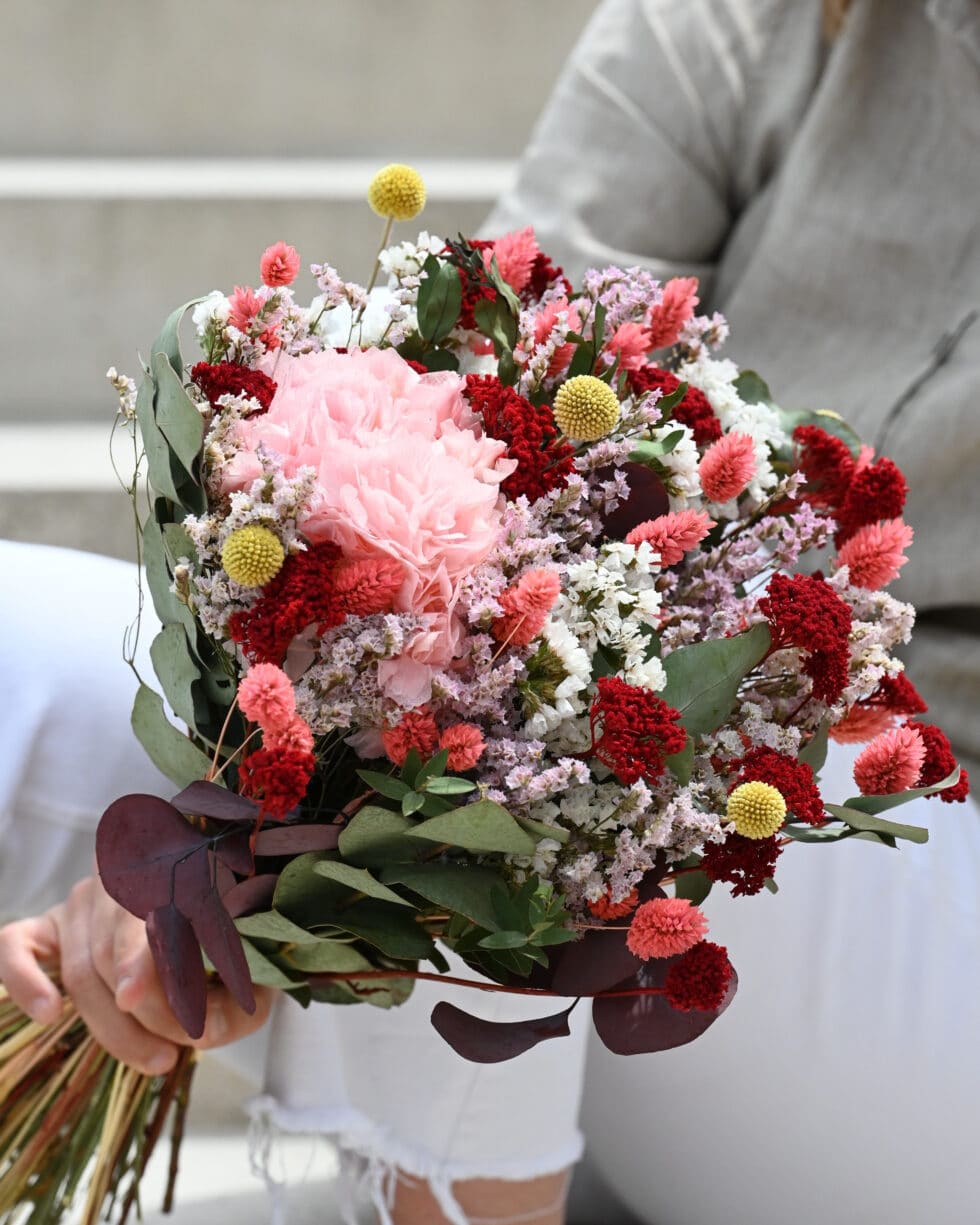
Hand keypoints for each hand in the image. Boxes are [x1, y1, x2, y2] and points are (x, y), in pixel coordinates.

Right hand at [0, 875, 273, 1074]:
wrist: (202, 907)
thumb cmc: (227, 941)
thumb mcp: (248, 967)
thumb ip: (238, 1000)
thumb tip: (208, 1034)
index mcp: (173, 870)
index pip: (148, 910)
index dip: (138, 956)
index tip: (133, 997)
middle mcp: (120, 879)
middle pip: (117, 956)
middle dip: (149, 1014)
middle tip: (181, 1048)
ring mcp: (81, 902)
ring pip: (82, 970)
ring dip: (114, 1027)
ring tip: (159, 1059)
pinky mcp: (48, 926)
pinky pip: (15, 946)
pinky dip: (23, 979)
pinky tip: (48, 1014)